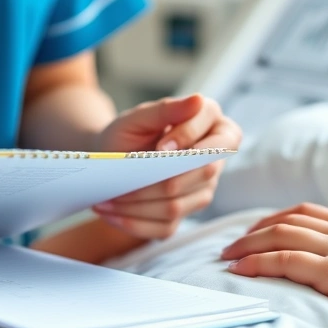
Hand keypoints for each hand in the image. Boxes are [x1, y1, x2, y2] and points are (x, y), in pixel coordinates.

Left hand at [91, 94, 240, 238]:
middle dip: (159, 180)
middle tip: (124, 178)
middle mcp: (213, 163)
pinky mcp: (183, 216)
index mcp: (213, 128)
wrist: (109, 160)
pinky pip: (164, 227)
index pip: (220, 139)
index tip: (160, 147)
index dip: (191, 142)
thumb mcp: (138, 117)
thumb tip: (197, 100)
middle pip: (201, 176)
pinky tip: (110, 214)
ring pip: (178, 205)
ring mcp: (201, 192)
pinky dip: (132, 222)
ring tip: (106, 199)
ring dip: (138, 205)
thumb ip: (165, 109)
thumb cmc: (127, 134)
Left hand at [222, 187, 327, 327]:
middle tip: (233, 244)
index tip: (258, 229)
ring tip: (226, 257)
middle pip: (288, 221)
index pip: (310, 213)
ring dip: (247, 246)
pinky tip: (239, 270)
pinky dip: (257, 263)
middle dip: (255, 230)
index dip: (279, 219)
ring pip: (281, 237)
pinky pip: (286, 262)